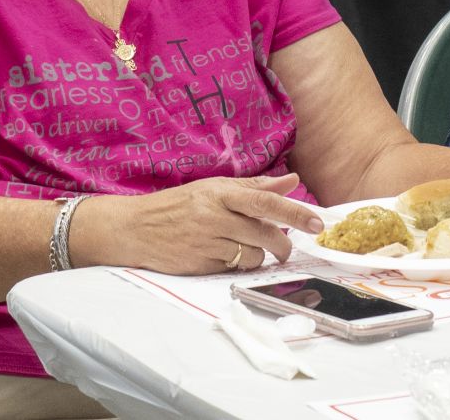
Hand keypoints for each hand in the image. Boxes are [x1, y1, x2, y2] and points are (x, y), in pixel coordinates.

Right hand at [80, 173, 322, 275]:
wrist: (133, 228)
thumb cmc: (178, 205)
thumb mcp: (214, 188)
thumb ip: (255, 187)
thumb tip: (291, 181)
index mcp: (221, 193)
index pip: (266, 201)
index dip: (294, 213)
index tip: (316, 224)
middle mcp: (215, 217)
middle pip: (264, 234)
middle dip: (283, 245)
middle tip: (287, 248)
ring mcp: (206, 243)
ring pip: (251, 255)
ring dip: (258, 256)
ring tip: (248, 248)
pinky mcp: (199, 265)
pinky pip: (232, 268)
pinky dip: (237, 264)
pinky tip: (226, 255)